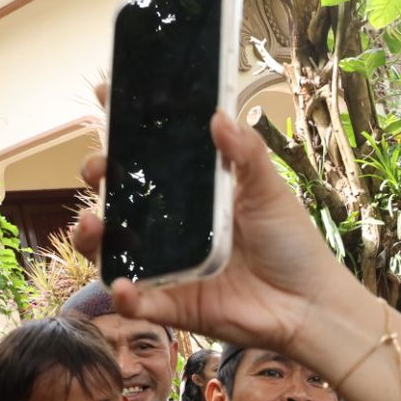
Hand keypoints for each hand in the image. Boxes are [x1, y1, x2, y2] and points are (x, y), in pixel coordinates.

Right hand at [72, 95, 363, 355]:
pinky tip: (121, 286)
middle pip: (120, 197)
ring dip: (90, 237)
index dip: (124, 126)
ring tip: (93, 224)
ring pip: (113, 248)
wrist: (309, 304)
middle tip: (99, 168)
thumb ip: (246, 153)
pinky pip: (139, 302)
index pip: (150, 155)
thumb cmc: (292, 245)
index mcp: (194, 193)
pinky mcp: (174, 305)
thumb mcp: (270, 191)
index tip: (106, 95)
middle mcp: (173, 227)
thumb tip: (220, 116)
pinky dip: (124, 296)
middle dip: (99, 176)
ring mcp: (169, 265)